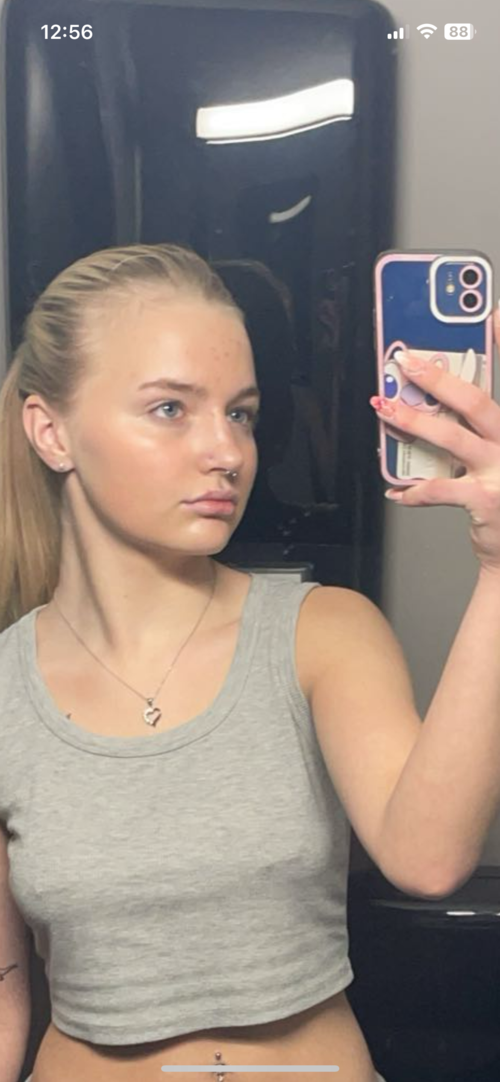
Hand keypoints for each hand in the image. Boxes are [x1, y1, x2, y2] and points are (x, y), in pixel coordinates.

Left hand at [370, 305, 499, 574]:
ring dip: (413, 422)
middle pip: (477, 402)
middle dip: (437, 378)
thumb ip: (474, 430)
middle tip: (406, 363)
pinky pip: (442, 489)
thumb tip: (429, 404)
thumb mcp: (494, 457)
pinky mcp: (488, 501)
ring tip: (385, 408)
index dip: (495, 351)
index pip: (499, 387)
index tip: (486, 321)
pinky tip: (397, 490)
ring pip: (453, 439)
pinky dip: (414, 490)